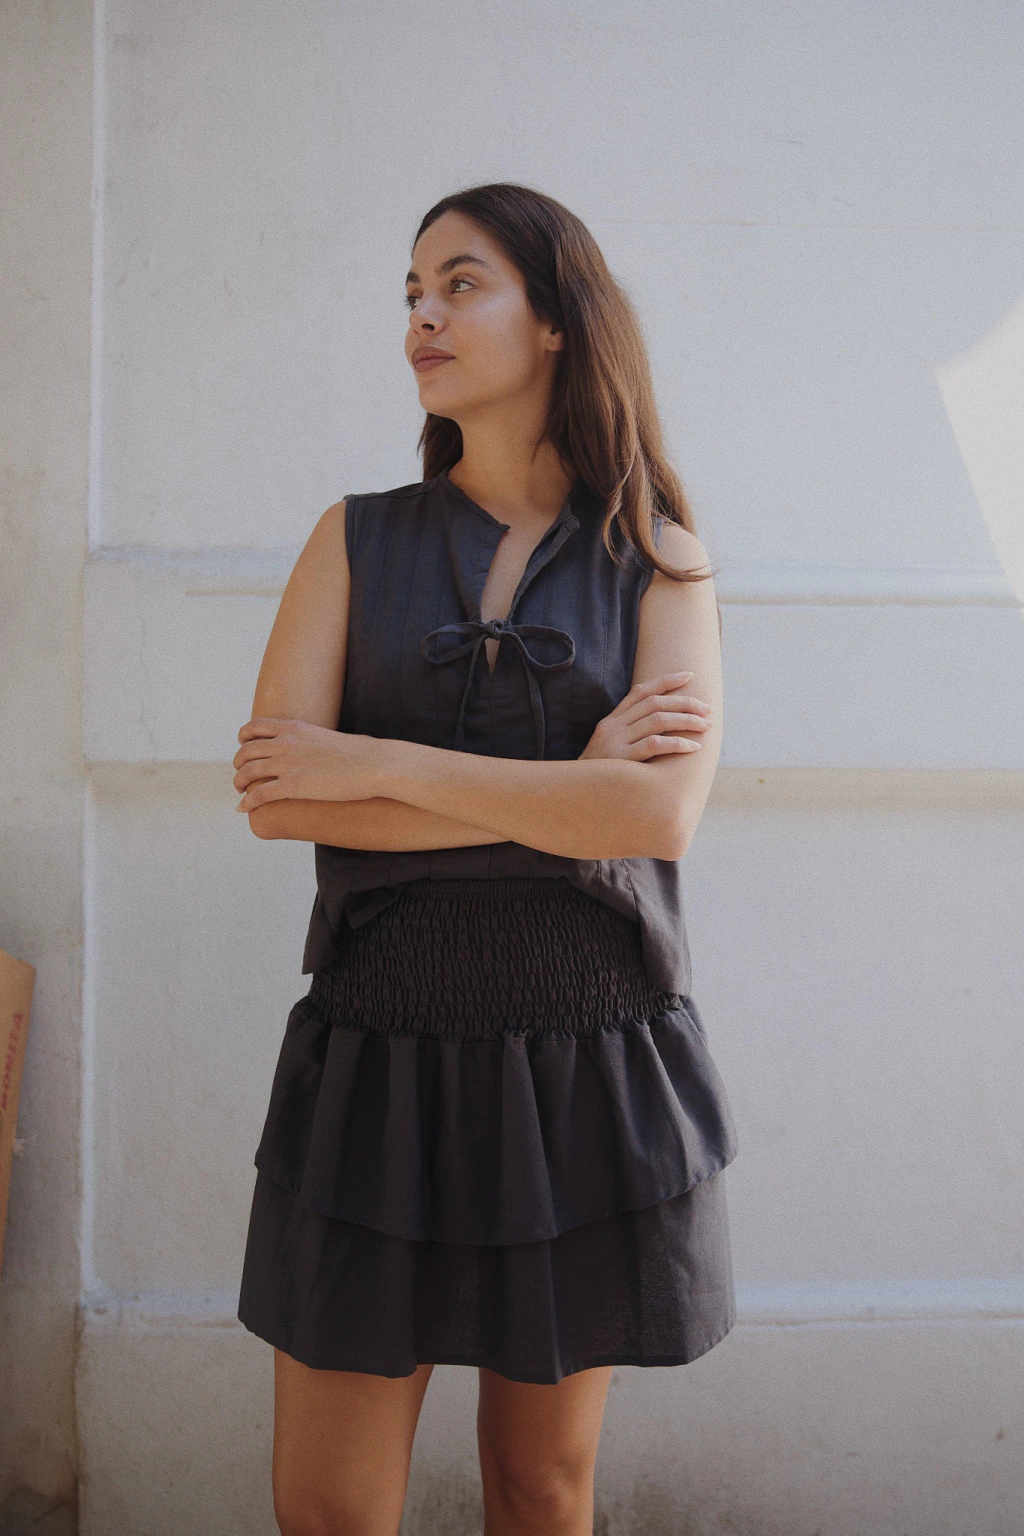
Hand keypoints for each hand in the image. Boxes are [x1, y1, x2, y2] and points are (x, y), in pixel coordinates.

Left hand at [232, 717, 383, 811]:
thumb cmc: (359, 754)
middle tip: (241, 775)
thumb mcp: (327, 737)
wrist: (373, 765)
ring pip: (247, 772)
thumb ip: (311, 740)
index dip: (243, 739)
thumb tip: (315, 747)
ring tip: (240, 791)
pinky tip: (243, 809)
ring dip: (238, 783)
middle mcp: (285, 743)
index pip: (254, 727)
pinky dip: (247, 802)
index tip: (243, 747)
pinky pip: (258, 794)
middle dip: (239, 764)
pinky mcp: (292, 786)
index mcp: (293, 728)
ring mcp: (287, 764)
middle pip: (246, 751)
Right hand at [579, 671, 712, 761]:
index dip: (666, 681)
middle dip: (685, 703)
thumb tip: (662, 724)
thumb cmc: (599, 774)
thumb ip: (629, 734)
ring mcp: (616, 741)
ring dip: (686, 720)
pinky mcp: (621, 759)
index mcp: (612, 720)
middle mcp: (613, 726)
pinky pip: (654, 744)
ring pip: (658, 720)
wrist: (575, 792)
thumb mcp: (609, 747)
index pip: (641, 691)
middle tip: (708, 709)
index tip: (690, 676)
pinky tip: (693, 747)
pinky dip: (677, 743)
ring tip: (706, 726)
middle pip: (655, 703)